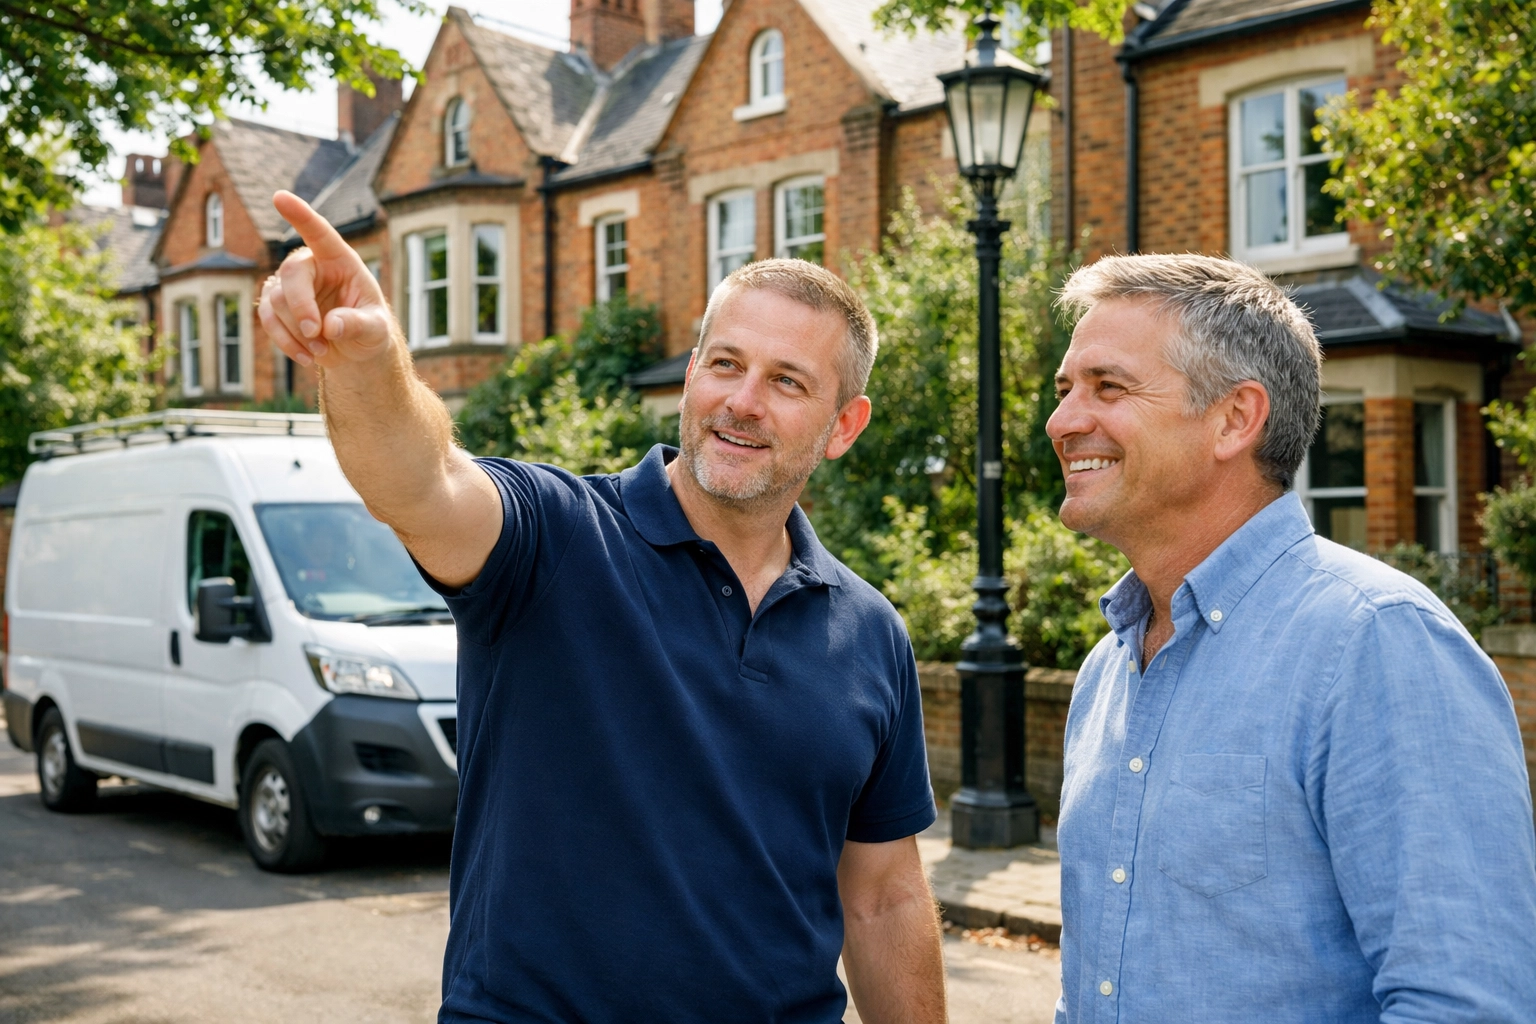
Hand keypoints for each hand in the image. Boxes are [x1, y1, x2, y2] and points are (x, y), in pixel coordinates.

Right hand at [259, 190, 394, 368]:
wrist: (355, 350)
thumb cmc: (370, 330)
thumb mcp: (375, 330)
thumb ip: (358, 325)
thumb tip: (331, 326)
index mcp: (341, 260)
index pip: (320, 234)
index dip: (301, 216)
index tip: (280, 197)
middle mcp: (312, 265)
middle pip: (291, 274)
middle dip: (302, 308)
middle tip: (319, 336)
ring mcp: (290, 284)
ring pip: (277, 301)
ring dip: (298, 332)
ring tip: (323, 351)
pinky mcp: (276, 304)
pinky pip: (267, 318)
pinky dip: (285, 342)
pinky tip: (306, 357)